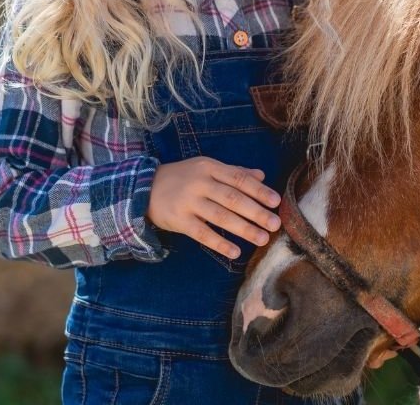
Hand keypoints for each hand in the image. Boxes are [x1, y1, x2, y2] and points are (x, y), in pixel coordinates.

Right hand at [147, 157, 281, 258]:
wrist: (143, 188)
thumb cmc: (182, 177)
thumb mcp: (206, 168)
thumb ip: (234, 172)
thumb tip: (262, 176)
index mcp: (210, 168)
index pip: (239, 179)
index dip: (259, 191)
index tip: (276, 202)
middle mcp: (200, 183)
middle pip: (232, 199)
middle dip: (256, 212)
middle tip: (275, 224)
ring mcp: (188, 202)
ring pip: (220, 217)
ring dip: (244, 229)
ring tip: (263, 238)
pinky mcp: (179, 220)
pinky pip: (202, 234)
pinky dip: (219, 243)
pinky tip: (236, 252)